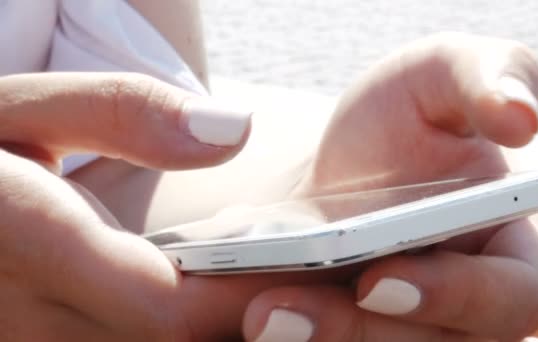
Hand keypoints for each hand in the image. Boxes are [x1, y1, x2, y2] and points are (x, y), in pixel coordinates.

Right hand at [0, 72, 350, 340]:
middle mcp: (30, 323)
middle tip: (329, 291)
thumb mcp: (27, 107)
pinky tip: (230, 313)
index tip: (320, 272)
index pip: (170, 308)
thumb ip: (125, 114)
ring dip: (229, 337)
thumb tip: (231, 132)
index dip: (251, 298)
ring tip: (290, 299)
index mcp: (29, 248)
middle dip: (261, 327)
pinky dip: (189, 339)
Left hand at [242, 33, 537, 340]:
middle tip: (273, 314)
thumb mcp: (444, 77)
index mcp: (511, 256)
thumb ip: (491, 78)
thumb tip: (520, 114)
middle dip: (351, 333)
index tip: (377, 279)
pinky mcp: (357, 333)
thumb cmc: (411, 121)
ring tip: (256, 316)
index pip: (506, 298)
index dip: (453, 298)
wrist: (357, 168)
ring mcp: (410, 332)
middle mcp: (464, 312)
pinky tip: (248, 318)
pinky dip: (294, 336)